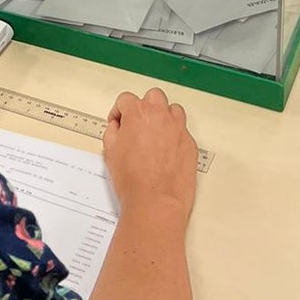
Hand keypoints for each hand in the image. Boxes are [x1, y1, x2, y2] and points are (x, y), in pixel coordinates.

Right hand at [103, 88, 196, 222]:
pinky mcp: (190, 145)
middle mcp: (160, 116)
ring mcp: (178, 129)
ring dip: (164, 117)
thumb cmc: (133, 180)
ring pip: (173, 110)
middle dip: (144, 107)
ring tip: (155, 134)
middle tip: (138, 124)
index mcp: (138, 113)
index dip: (119, 111)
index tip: (118, 122)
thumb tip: (117, 128)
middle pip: (153, 97)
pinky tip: (167, 152)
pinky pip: (183, 132)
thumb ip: (112, 132)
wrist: (155, 202)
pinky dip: (175, 137)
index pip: (126, 99)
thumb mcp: (110, 152)